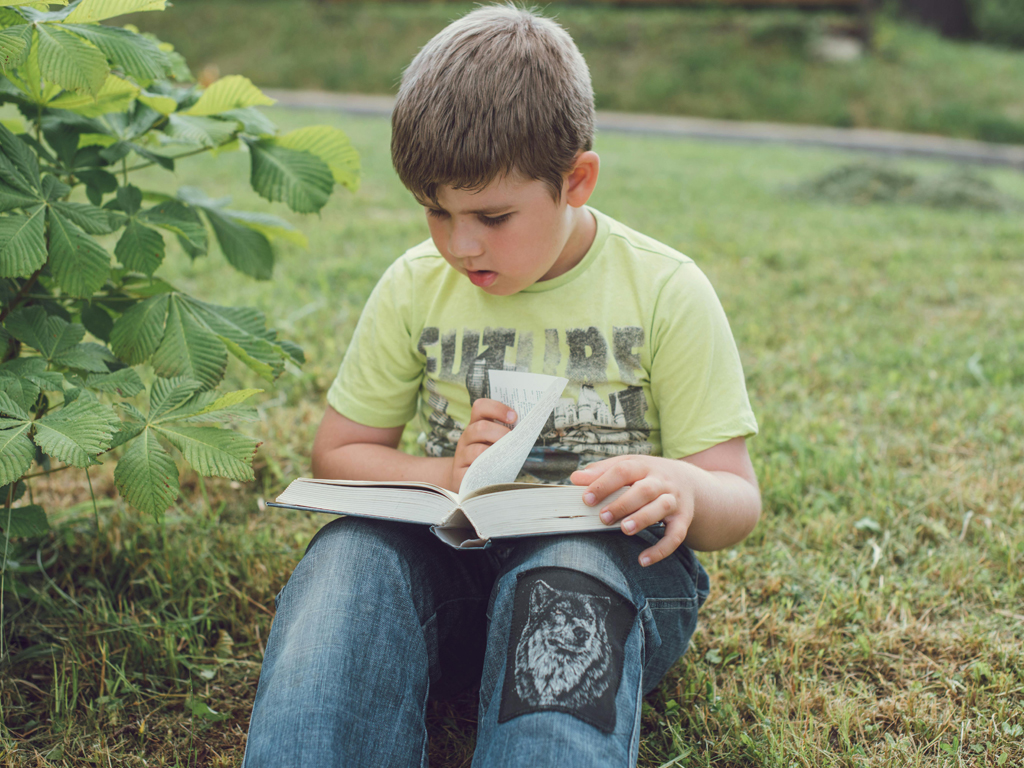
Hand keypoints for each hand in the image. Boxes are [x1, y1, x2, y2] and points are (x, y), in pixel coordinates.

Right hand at [446, 398, 516, 491]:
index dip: (497, 408)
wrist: (474, 481)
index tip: (514, 417)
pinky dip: (487, 469)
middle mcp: (467, 437)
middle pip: (480, 427)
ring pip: (477, 450)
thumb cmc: (491, 459)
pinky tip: (497, 471)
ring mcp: (461, 455)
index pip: (480, 407)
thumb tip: (527, 429)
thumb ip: (507, 434)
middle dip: (501, 432)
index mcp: (476, 424)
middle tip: (513, 440)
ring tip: (507, 457)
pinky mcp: (460, 473)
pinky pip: (473, 470)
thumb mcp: (497, 443)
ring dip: (496, 452)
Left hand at [570, 455, 695, 566]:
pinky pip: (676, 536)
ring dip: (643, 519)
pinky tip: (642, 560)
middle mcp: (661, 482)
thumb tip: (575, 478)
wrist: (690, 482)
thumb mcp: (628, 466)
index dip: (604, 484)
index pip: (624, 470)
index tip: (586, 498)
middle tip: (603, 518)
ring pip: (661, 508)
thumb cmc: (647, 475)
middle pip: (644, 490)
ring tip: (624, 529)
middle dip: (623, 504)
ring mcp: (674, 500)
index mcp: (644, 466)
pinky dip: (661, 549)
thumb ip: (601, 471)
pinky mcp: (683, 520)